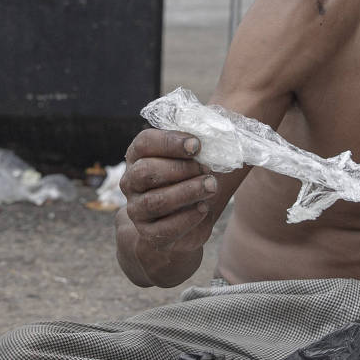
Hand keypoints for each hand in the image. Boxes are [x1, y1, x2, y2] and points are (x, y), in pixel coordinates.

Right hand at [115, 129, 220, 274]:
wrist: (189, 220)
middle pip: (146, 171)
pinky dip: (188, 217)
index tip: (197, 145)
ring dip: (187, 192)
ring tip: (211, 187)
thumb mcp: (197, 158)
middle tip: (206, 169)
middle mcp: (131, 182)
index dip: (170, 142)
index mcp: (138, 156)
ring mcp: (137, 209)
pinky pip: (166, 228)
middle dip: (180, 168)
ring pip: (156, 201)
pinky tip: (204, 208)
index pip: (145, 143)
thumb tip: (227, 126)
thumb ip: (205, 143)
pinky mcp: (148, 233)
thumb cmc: (192, 179)